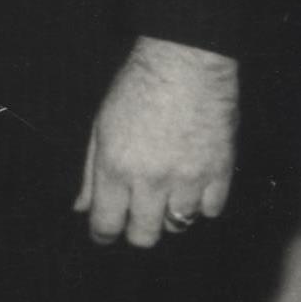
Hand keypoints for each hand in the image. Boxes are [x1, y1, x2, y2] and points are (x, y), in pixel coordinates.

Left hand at [78, 36, 237, 246]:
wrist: (185, 65)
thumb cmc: (136, 90)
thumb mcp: (100, 128)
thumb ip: (90, 173)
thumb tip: (81, 208)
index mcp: (115, 167)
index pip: (106, 223)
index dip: (103, 235)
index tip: (104, 234)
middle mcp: (150, 180)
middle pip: (144, 235)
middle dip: (137, 232)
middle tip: (136, 217)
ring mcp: (188, 178)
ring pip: (178, 226)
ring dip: (170, 216)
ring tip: (166, 194)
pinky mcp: (220, 172)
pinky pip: (211, 211)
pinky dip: (201, 205)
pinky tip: (192, 186)